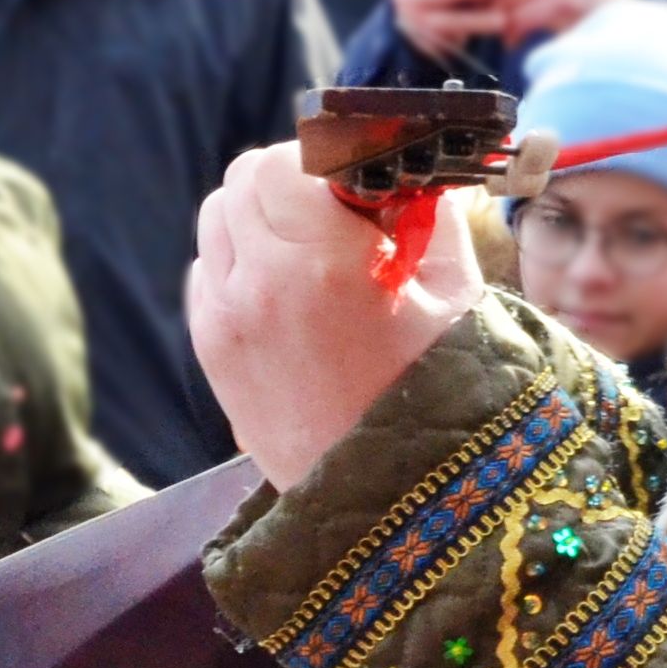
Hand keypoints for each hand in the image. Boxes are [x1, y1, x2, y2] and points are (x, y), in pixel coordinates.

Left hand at [187, 140, 485, 487]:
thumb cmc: (442, 401)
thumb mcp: (459, 300)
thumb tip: (416, 177)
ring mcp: (223, 318)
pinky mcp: (210, 351)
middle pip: (241, 179)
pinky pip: (208, 271)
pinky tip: (290, 300)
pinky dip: (241, 266)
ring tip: (315, 260)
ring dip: (261, 220)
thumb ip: (434, 221)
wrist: (392, 508)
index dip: (329, 161)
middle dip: (292, 183)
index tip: (368, 186)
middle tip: (344, 218)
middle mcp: (257, 281)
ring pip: (217, 220)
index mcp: (321, 259)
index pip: (287, 159)